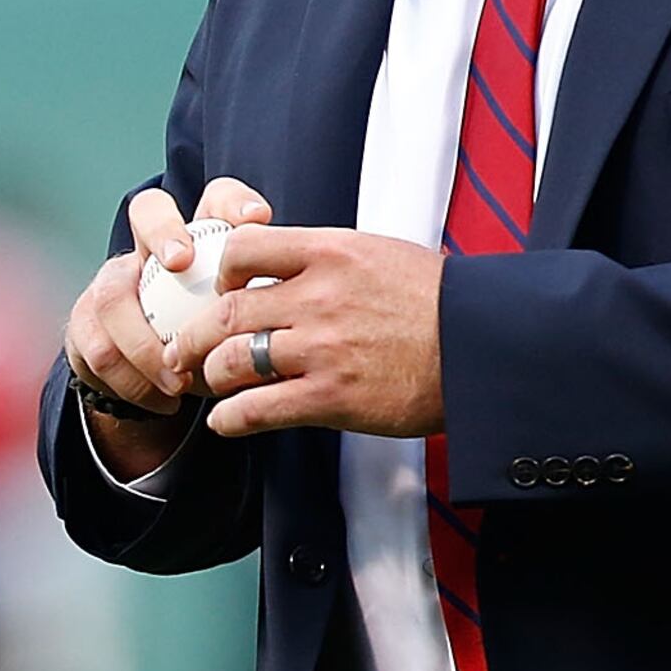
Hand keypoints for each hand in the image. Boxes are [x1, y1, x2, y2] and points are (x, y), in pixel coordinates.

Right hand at [64, 179, 272, 475]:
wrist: (162, 383)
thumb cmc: (221, 347)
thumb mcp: (254, 329)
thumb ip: (279, 312)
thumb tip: (334, 309)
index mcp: (202, 239)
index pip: (215, 199)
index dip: (232, 201)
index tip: (258, 218)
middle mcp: (151, 250)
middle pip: (147, 212)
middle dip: (162, 232)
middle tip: (180, 261)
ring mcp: (113, 284)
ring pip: (113, 297)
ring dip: (146, 343)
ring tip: (181, 381)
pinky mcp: (85, 328)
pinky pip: (98, 352)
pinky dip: (133, 383)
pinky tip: (165, 402)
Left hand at [166, 225, 445, 439]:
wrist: (484, 347)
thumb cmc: (439, 301)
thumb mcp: (379, 255)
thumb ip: (326, 260)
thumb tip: (286, 265)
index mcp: (328, 252)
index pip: (242, 248)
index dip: (219, 273)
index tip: (217, 290)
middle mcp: (318, 297)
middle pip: (225, 312)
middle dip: (196, 335)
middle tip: (186, 348)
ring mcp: (322, 349)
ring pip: (233, 361)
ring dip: (212, 377)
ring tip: (211, 384)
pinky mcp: (331, 398)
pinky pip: (257, 410)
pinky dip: (231, 419)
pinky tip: (227, 422)